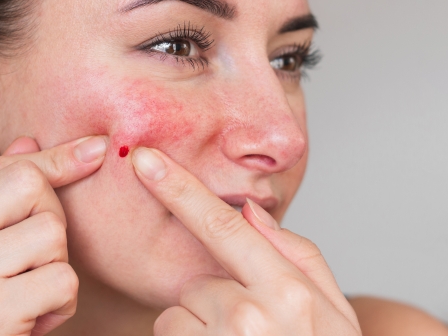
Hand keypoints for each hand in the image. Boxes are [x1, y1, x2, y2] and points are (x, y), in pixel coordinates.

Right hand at [0, 135, 107, 335]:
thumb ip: (0, 195)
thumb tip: (28, 138)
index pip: (1, 168)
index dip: (52, 159)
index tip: (94, 150)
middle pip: (29, 186)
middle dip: (52, 219)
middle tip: (35, 261)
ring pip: (51, 232)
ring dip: (57, 268)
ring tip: (30, 295)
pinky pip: (62, 279)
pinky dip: (63, 303)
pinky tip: (34, 321)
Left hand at [131, 147, 360, 335]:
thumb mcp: (333, 312)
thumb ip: (296, 254)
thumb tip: (250, 212)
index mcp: (287, 292)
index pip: (221, 227)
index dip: (179, 189)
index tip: (144, 160)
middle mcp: (250, 319)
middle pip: (196, 284)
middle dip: (212, 301)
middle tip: (247, 334)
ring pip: (178, 316)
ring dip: (197, 330)